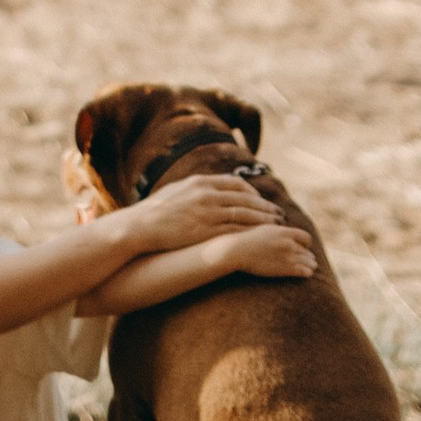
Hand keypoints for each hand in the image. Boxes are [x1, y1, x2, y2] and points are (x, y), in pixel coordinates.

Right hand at [128, 170, 272, 248]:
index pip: (235, 184)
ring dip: (264, 220)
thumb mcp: (176, 192)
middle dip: (265, 206)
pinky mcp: (207, 231)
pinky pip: (237, 231)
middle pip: (246, 199)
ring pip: (246, 215)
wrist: (141, 226)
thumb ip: (193, 189)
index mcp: (201, 182)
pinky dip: (252, 233)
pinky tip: (262, 237)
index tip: (260, 200)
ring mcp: (209, 213)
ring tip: (277, 226)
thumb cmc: (153, 211)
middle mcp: (208, 195)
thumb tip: (203, 188)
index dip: (252, 193)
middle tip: (279, 213)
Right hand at [230, 221, 317, 282]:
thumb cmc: (248, 239)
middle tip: (310, 260)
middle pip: (307, 251)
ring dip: (310, 265)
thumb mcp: (266, 229)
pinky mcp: (284, 268)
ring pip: (307, 261)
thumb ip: (279, 231)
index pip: (306, 237)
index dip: (307, 244)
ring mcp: (287, 256)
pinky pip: (302, 271)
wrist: (238, 250)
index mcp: (284, 232)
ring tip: (312, 268)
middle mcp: (288, 243)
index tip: (305, 248)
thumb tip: (285, 230)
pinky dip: (306, 272)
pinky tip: (307, 274)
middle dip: (309, 256)